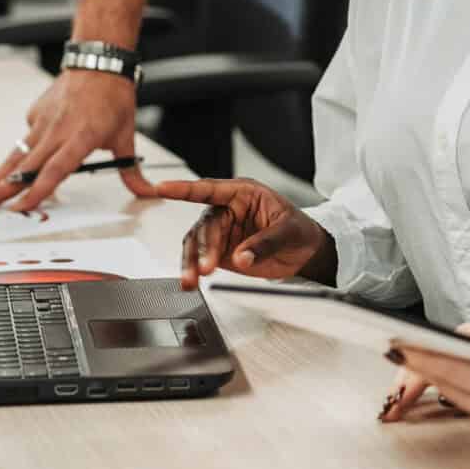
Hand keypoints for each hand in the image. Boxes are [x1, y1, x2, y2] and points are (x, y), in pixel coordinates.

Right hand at [0, 69, 157, 211]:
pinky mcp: (34, 113)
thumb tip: (147, 191)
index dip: (38, 190)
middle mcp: (58, 131)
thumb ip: (132, 171)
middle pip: (25, 167)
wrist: (99, 62)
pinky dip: (21, 151)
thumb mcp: (126, 136)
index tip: (22, 207)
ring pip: (16, 155)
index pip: (56, 170)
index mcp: (82, 138)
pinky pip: (26, 138)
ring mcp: (43, 121)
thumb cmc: (113, 96)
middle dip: (1, 190)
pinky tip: (16, 161)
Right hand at [159, 178, 334, 286]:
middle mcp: (228, 210)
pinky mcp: (219, 252)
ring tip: (192, 279)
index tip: (164, 188)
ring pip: (196, 243)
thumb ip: (266, 242)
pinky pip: (199, 258)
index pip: (210, 189)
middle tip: (208, 266)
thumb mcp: (289, 230)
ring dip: (191, 261)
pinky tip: (191, 280)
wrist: (305, 253)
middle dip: (204, 246)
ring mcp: (222, 232)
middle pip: (205, 224)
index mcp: (243, 194)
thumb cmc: (299, 231)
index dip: (185, 189)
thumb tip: (242, 257)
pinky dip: (193, 269)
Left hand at [392, 330, 469, 468]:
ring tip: (423, 357)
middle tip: (397, 346)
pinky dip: (468, 391)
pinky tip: (467, 378)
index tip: (400, 344)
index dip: (427, 357)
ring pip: (465, 400)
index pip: (459, 372)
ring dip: (445, 379)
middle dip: (425, 366)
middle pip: (453, 387)